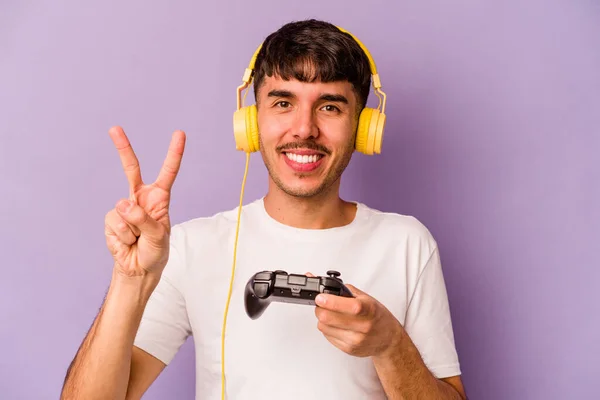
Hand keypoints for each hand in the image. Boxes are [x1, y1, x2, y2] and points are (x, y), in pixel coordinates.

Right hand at [104, 126, 185, 279]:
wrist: (139, 269)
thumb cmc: (155, 251)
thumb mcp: (159, 236)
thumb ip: (144, 220)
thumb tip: (123, 205)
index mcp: (159, 198)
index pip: (168, 172)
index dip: (174, 153)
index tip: (180, 134)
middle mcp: (140, 198)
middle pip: (131, 169)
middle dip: (123, 148)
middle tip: (115, 128)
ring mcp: (124, 207)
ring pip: (124, 210)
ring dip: (133, 231)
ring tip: (138, 239)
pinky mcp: (111, 219)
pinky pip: (116, 224)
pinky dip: (123, 237)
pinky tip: (127, 242)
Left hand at [312, 280, 403, 357]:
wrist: (388, 339)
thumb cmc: (377, 316)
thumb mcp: (367, 298)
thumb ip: (347, 291)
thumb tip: (325, 286)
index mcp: (369, 309)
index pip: (349, 306)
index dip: (331, 301)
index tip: (320, 297)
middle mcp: (363, 326)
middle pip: (328, 318)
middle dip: (320, 308)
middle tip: (321, 303)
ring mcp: (355, 339)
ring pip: (324, 327)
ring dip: (322, 318)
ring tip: (331, 314)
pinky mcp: (348, 349)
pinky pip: (327, 336)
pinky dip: (327, 328)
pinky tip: (336, 325)